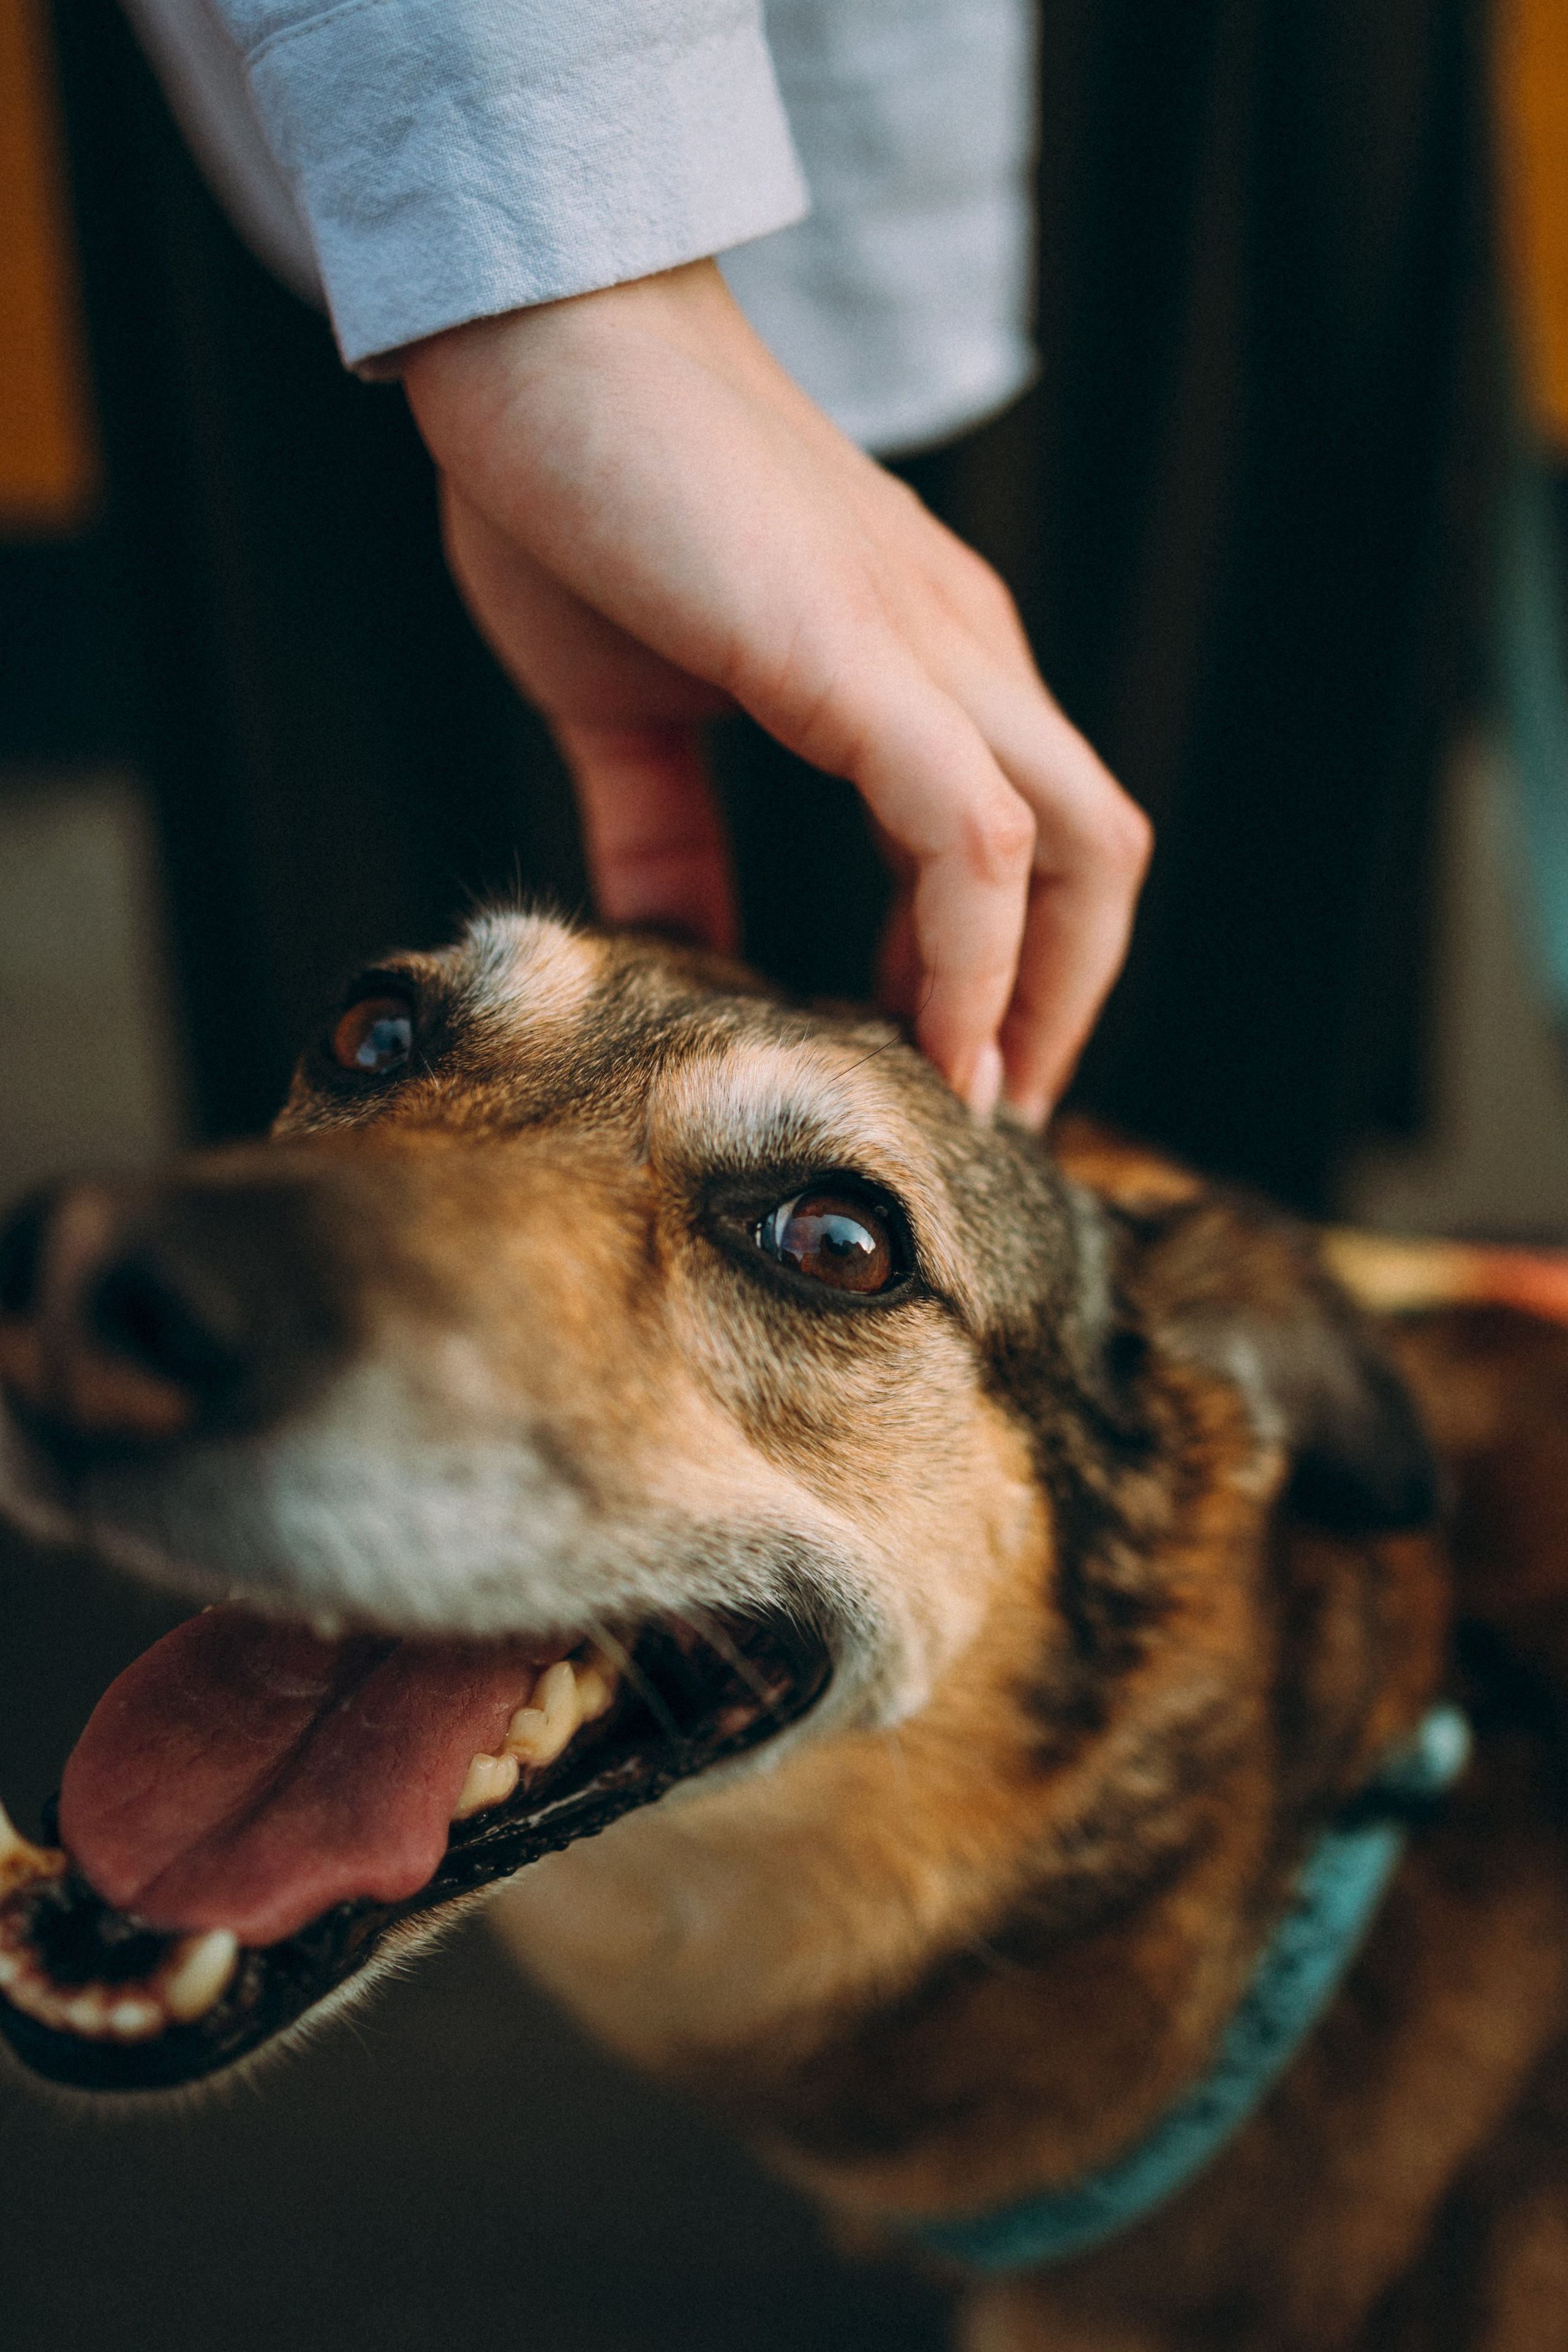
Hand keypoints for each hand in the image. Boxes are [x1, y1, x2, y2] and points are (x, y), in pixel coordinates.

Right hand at [402, 262, 1149, 1121]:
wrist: (534, 334)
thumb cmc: (579, 491)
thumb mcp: (627, 707)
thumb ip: (666, 833)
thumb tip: (674, 946)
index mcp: (923, 658)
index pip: (1029, 835)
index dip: (1009, 962)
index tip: (946, 1057)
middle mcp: (964, 650)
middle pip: (1102, 852)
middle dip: (1066, 995)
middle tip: (987, 1103)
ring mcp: (933, 647)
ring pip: (1076, 850)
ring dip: (1038, 996)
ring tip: (968, 1096)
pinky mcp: (867, 655)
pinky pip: (972, 837)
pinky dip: (969, 954)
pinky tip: (928, 1038)